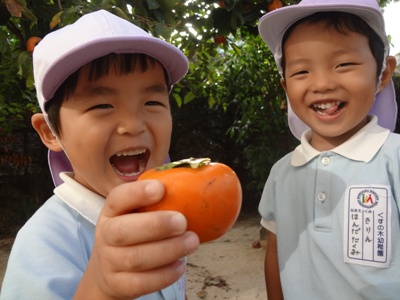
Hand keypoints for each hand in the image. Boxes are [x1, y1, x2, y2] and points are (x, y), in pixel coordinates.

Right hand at [75, 179, 199, 299]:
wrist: (108, 272)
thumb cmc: (132, 235)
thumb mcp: (135, 215)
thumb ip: (156, 204)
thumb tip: (195, 189)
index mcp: (112, 212)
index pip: (117, 198)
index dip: (137, 193)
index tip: (160, 188)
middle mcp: (106, 235)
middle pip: (123, 231)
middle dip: (156, 225)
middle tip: (182, 221)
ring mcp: (109, 262)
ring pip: (136, 258)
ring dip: (168, 250)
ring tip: (192, 242)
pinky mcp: (119, 285)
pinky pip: (141, 283)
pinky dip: (164, 275)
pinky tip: (180, 265)